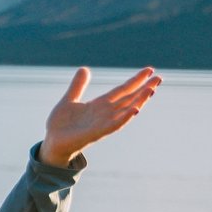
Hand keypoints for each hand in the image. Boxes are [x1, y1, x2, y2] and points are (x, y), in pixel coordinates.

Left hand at [40, 66, 159, 166]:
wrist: (52, 143)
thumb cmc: (61, 125)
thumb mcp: (69, 100)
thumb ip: (78, 86)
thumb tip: (85, 69)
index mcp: (100, 104)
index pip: (122, 90)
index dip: (135, 80)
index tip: (150, 70)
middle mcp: (105, 113)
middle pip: (129, 99)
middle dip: (144, 89)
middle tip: (159, 78)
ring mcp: (102, 123)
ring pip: (126, 111)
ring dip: (139, 101)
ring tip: (151, 91)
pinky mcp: (96, 133)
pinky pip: (114, 125)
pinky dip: (124, 118)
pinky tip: (135, 110)